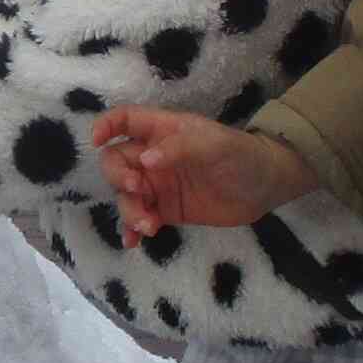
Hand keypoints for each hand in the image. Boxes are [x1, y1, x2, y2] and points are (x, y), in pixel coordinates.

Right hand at [90, 106, 314, 242]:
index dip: (107, 125)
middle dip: (118, 177)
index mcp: (163, 131)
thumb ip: (181, 148)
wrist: (266, 187)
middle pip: (116, 161)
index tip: (97, 141)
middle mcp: (154, 156)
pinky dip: (132, 230)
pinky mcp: (167, 210)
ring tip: (148, 224)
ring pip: (125, 195)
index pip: (125, 120)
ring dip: (128, 209)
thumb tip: (145, 160)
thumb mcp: (215, 145)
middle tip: (137, 191)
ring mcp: (158, 185)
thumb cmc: (241, 155)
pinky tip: (134, 242)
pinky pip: (140, 218)